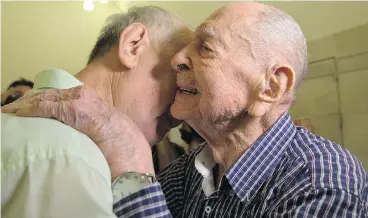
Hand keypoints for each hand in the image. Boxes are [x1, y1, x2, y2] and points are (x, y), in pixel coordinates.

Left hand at [1, 86, 153, 179]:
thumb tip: (82, 129)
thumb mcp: (106, 129)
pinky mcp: (71, 110)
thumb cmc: (123, 143)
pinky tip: (17, 113)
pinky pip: (45, 107)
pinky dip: (28, 110)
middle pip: (50, 94)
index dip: (43, 100)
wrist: (130, 149)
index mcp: (92, 99)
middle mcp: (84, 94)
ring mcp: (78, 100)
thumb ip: (92, 124)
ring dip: (26, 105)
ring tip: (11, 111)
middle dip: (30, 101)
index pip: (61, 95)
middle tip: (14, 108)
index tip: (30, 106)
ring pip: (45, 98)